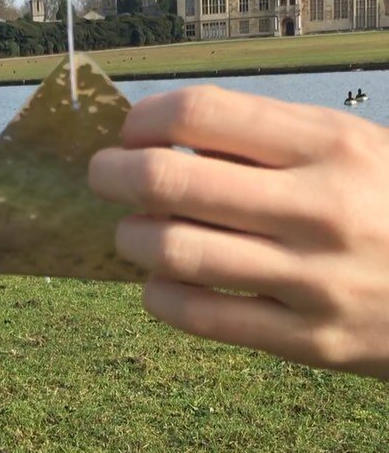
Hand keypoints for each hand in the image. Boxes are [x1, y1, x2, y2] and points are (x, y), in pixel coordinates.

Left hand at [89, 85, 388, 378]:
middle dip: (111, 174)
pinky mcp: (310, 341)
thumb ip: (263, 140)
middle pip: (169, 178)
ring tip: (130, 233)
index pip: (200, 111)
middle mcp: (319, 206)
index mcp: (329, 143)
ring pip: (174, 252)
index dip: (143, 119)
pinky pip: (201, 318)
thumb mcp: (349, 148)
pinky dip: (159, 296)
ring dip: (129, 239)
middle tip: (103, 176)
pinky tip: (159, 283)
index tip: (131, 133)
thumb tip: (164, 139)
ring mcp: (313, 279)